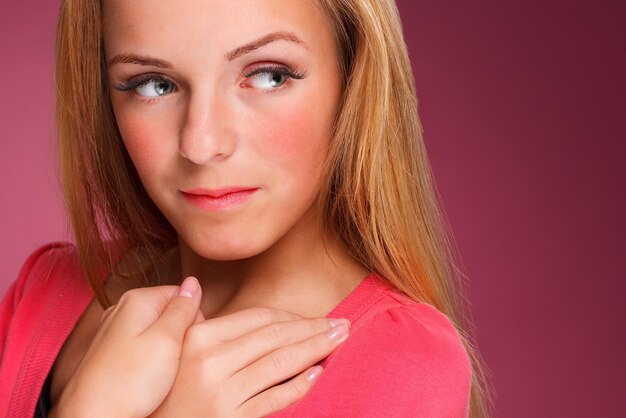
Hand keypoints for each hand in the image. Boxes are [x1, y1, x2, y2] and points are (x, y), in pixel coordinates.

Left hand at [53, 276, 202, 417]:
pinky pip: (142, 349)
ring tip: (159, 372)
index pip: (182, 295)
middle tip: (175, 360)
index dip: (192, 320)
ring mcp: (113, 331)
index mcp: (137, 299)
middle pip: (169, 313)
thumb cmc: (127, 383)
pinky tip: (146, 379)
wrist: (91, 417)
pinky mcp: (110, 353)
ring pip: (157, 332)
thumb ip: (183, 308)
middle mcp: (122, 309)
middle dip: (179, 335)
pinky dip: (149, 362)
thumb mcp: (168, 340)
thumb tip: (193, 282)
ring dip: (166, 351)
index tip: (188, 343)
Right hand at [151, 308, 350, 416]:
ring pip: (281, 363)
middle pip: (275, 337)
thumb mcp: (175, 351)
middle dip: (314, 328)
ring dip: (316, 350)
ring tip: (339, 340)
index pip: (259, 318)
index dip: (292, 316)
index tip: (314, 317)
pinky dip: (298, 384)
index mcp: (198, 336)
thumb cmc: (163, 389)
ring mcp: (222, 392)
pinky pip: (273, 398)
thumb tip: (196, 286)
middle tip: (342, 323)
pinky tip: (317, 373)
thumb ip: (201, 325)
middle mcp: (210, 361)